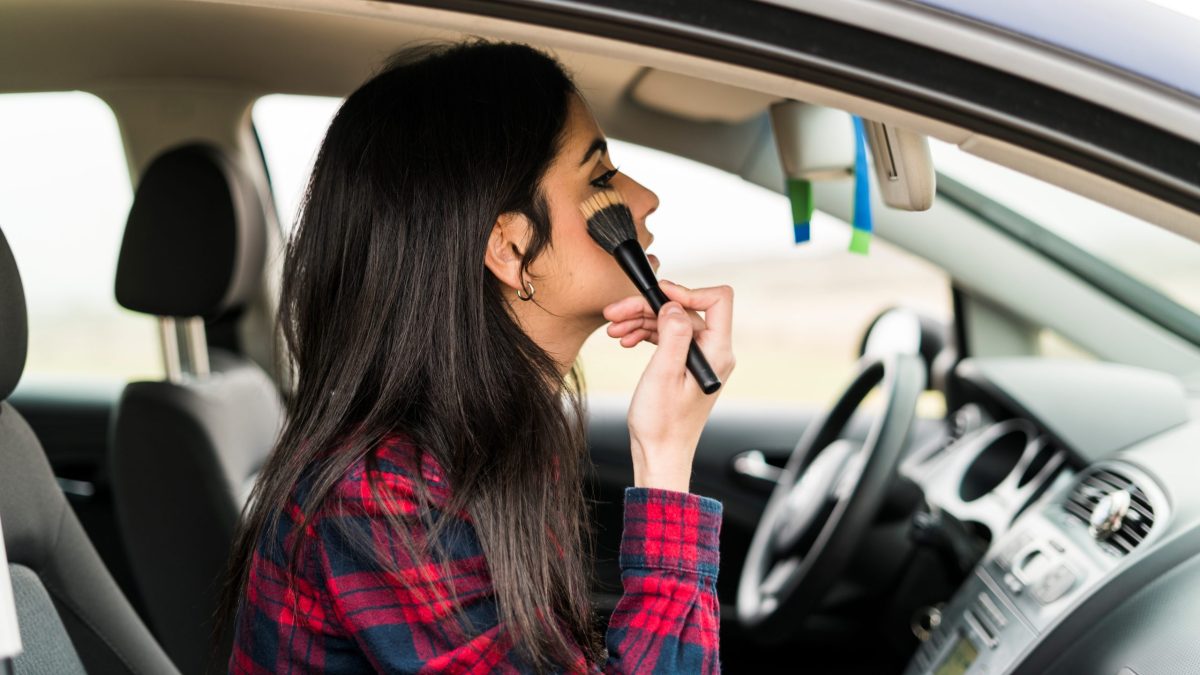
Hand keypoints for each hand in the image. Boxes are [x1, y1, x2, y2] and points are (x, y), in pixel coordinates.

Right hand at [602, 280, 735, 492]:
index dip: (687, 291)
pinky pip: (667, 338)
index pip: (717, 300)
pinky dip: (645, 334)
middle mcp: (713, 353)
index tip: (657, 294)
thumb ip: (673, 336)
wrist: (659, 454)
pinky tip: (624, 340)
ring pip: (672, 323)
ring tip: (613, 329)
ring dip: (641, 321)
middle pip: (685, 310)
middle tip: (615, 312)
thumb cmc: (662, 424)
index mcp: (716, 352)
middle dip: (648, 308)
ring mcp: (699, 359)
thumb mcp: (663, 374)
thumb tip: (674, 304)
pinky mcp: (685, 365)